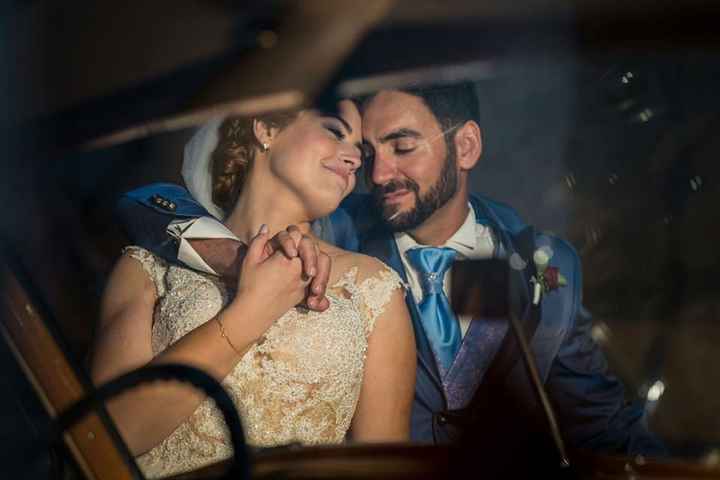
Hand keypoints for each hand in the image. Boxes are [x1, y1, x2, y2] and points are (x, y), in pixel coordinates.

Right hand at [189, 227, 329, 311]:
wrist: (253, 313)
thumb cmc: (249, 286)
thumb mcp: (250, 260)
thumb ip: (259, 241)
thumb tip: (266, 227)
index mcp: (285, 259)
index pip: (297, 237)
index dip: (291, 236)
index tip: (282, 242)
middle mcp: (298, 270)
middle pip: (313, 249)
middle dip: (306, 247)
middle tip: (295, 252)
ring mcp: (303, 282)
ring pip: (319, 264)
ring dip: (313, 259)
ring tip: (303, 263)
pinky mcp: (304, 293)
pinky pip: (316, 280)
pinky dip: (315, 275)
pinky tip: (306, 276)